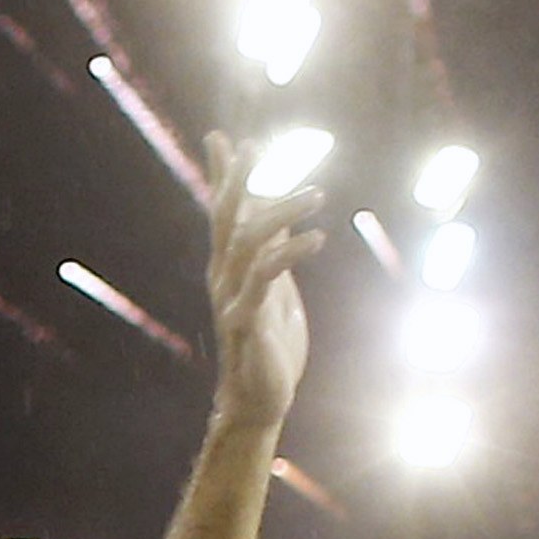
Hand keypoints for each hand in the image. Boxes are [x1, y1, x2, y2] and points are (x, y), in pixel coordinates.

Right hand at [204, 130, 322, 427]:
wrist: (259, 399)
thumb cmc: (269, 344)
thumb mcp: (274, 288)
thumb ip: (271, 252)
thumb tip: (276, 216)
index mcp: (228, 267)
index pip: (221, 213)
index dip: (221, 176)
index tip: (221, 139)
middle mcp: (223, 276)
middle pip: (225, 219)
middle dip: (236, 181)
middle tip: (252, 147)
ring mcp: (232, 297)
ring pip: (247, 241)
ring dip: (280, 212)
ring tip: (316, 194)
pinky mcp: (248, 319)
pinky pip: (266, 276)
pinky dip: (291, 251)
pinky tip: (317, 237)